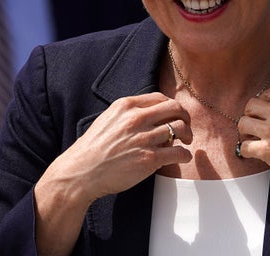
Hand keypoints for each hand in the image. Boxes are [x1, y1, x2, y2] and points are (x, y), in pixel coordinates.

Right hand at [42, 92, 192, 204]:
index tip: (175, 115)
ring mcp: (143, 139)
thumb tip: (151, 114)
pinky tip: (182, 157)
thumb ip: (128, 114)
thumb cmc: (93, 148)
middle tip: (186, 127)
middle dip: (185, 117)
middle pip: (175, 109)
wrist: (82, 172)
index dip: (172, 106)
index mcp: (126, 106)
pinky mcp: (149, 159)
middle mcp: (136, 119)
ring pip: (180, 129)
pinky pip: (178, 152)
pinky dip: (185, 155)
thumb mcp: (108, 119)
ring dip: (187, 136)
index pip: (160, 98)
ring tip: (185, 143)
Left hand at [237, 87, 269, 188]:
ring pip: (243, 124)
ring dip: (246, 132)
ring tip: (253, 139)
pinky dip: (246, 151)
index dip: (265, 104)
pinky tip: (253, 154)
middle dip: (252, 116)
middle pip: (250, 106)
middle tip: (257, 126)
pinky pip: (244, 147)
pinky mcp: (268, 150)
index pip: (266, 94)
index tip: (266, 113)